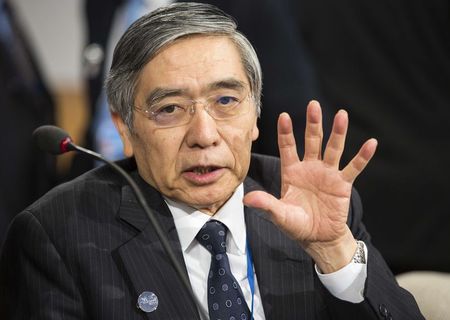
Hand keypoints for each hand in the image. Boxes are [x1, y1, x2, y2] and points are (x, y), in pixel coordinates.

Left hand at [243, 101, 376, 272]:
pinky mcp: (343, 184)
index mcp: (292, 172)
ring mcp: (327, 174)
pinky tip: (371, 143)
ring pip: (333, 148)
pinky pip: (354, 168)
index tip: (283, 116)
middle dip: (313, 123)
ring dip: (338, 132)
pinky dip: (362, 157)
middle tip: (313, 105)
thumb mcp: (279, 215)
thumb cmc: (296, 225)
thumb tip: (246, 198)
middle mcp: (310, 168)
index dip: (286, 132)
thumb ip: (266, 204)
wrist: (318, 238)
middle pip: (312, 141)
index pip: (287, 147)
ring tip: (341, 114)